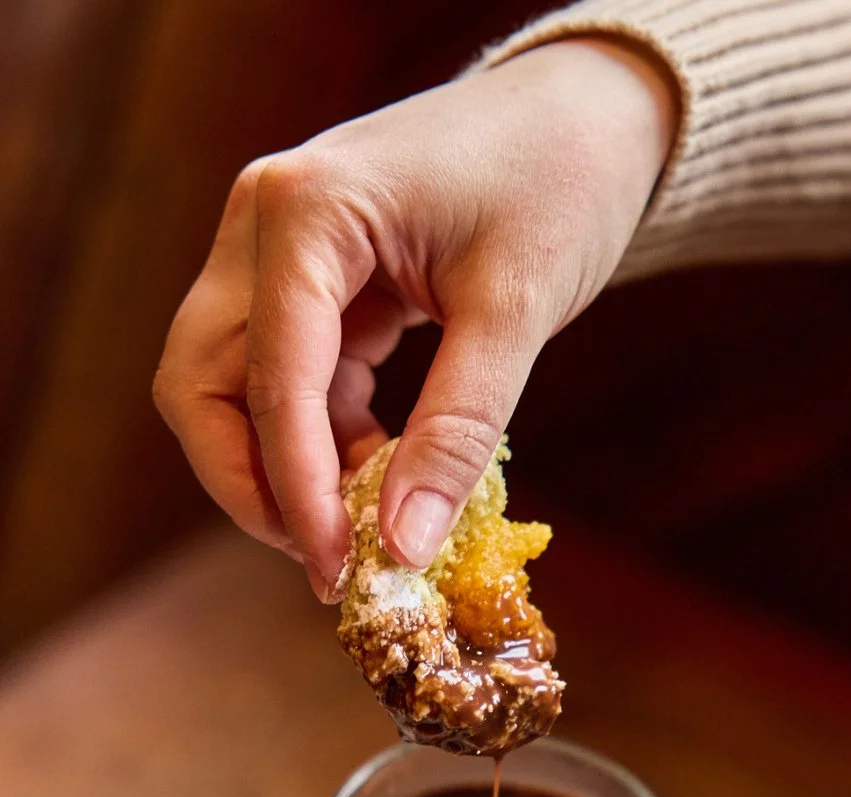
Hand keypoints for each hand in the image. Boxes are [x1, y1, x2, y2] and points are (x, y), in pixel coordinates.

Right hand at [153, 38, 675, 597]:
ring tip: (362, 529)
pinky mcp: (311, 279)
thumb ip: (457, 431)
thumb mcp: (515, 309)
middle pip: (204, 384)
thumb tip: (403, 544)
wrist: (586, 112)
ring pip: (232, 387)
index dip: (298, 490)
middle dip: (253, 484)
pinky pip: (286, 377)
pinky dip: (322, 439)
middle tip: (324, 558)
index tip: (339, 569)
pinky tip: (380, 475)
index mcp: (308, 211)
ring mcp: (278, 249)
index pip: (272, 379)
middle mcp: (265, 223)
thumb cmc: (561, 180)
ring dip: (285, 468)